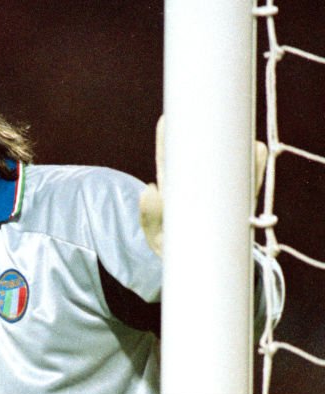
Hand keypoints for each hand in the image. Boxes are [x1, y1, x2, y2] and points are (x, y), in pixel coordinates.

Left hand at [138, 118, 267, 257]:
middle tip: (204, 110)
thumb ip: (149, 217)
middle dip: (202, 133)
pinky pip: (249, 183)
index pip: (169, 160)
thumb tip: (148, 188)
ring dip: (231, 146)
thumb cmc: (174, 251)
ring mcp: (220, 194)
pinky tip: (256, 149)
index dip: (167, 140)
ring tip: (234, 128)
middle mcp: (198, 188)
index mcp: (175, 191)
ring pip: (227, 164)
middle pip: (200, 154)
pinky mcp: (240, 205)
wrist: (198, 270)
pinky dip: (254, 167)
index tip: (166, 119)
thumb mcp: (157, 237)